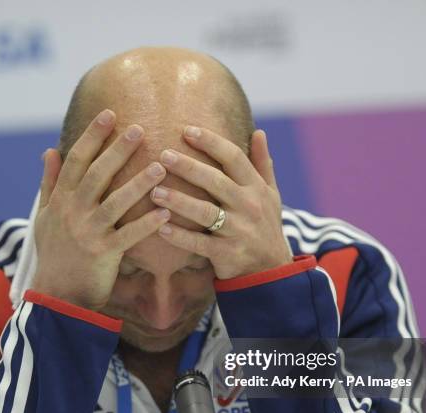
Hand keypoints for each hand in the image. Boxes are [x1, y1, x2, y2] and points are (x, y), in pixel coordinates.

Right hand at [32, 109, 170, 310]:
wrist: (57, 293)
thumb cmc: (55, 252)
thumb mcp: (45, 215)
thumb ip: (49, 182)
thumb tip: (49, 150)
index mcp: (61, 199)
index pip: (76, 160)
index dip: (92, 136)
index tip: (109, 114)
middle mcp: (73, 212)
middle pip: (97, 174)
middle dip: (117, 150)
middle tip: (139, 128)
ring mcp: (88, 232)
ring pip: (114, 202)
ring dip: (138, 183)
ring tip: (160, 167)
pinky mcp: (103, 253)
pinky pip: (128, 236)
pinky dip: (146, 224)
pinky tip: (165, 213)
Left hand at [150, 126, 291, 279]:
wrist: (271, 270)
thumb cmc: (265, 226)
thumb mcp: (270, 194)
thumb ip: (262, 163)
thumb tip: (259, 131)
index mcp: (256, 188)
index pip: (234, 158)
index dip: (211, 142)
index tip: (186, 130)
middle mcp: (249, 206)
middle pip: (216, 181)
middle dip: (189, 167)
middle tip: (162, 155)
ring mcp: (238, 231)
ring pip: (206, 212)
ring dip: (179, 201)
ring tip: (155, 191)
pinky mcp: (227, 254)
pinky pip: (200, 244)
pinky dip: (180, 237)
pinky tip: (160, 228)